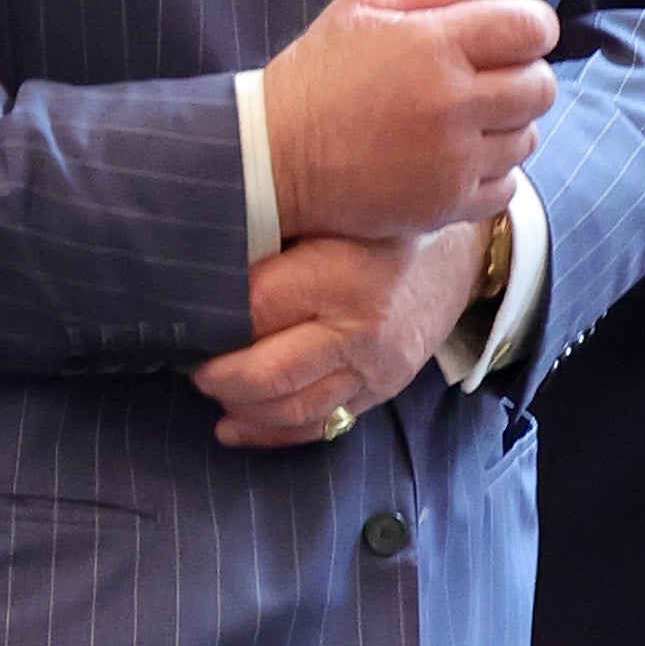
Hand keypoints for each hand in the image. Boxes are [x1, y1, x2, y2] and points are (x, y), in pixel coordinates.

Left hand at [191, 223, 488, 449]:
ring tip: (211, 390)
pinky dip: (272, 433)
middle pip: (268, 374)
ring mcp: (375, 369)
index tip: (183, 316)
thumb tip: (200, 259)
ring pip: (292, 410)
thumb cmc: (382, 224)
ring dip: (241, 408)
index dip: (211, 318)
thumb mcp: (333, 211)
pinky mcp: (382, 391)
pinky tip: (235, 426)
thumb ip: (275, 236)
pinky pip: (321, 426)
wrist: (461, 252)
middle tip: (191, 363)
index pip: (254, 309)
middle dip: (218, 376)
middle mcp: (362, 329)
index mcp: (341, 275)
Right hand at [259, 0, 554, 238]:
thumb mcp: (366, 6)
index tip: (500, 38)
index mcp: (433, 43)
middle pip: (540, 86)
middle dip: (520, 76)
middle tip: (479, 81)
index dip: (527, 27)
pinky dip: (490, 172)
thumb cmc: (317, 72)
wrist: (267, 157)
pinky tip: (453, 159)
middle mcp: (449, 102)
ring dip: (504, 126)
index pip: (533, 26)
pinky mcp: (442, 205)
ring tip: (459, 122)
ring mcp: (449, 160)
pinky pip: (507, 186)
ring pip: (527, 137)